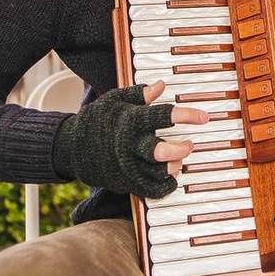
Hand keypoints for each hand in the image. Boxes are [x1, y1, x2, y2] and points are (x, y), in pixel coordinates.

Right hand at [52, 81, 207, 197]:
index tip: (204, 118)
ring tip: (179, 158)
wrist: (71, 148)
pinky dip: (166, 185)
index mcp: (129, 121)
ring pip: (158, 173)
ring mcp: (127, 166)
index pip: (162, 116)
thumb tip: (160, 85)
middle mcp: (129, 146)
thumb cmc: (97, 120)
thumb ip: (138, 94)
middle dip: (180, 149)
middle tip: (190, 144)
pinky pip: (152, 190)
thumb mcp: (114, 100)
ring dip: (174, 166)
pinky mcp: (126, 182)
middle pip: (159, 152)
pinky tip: (172, 175)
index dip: (186, 116)